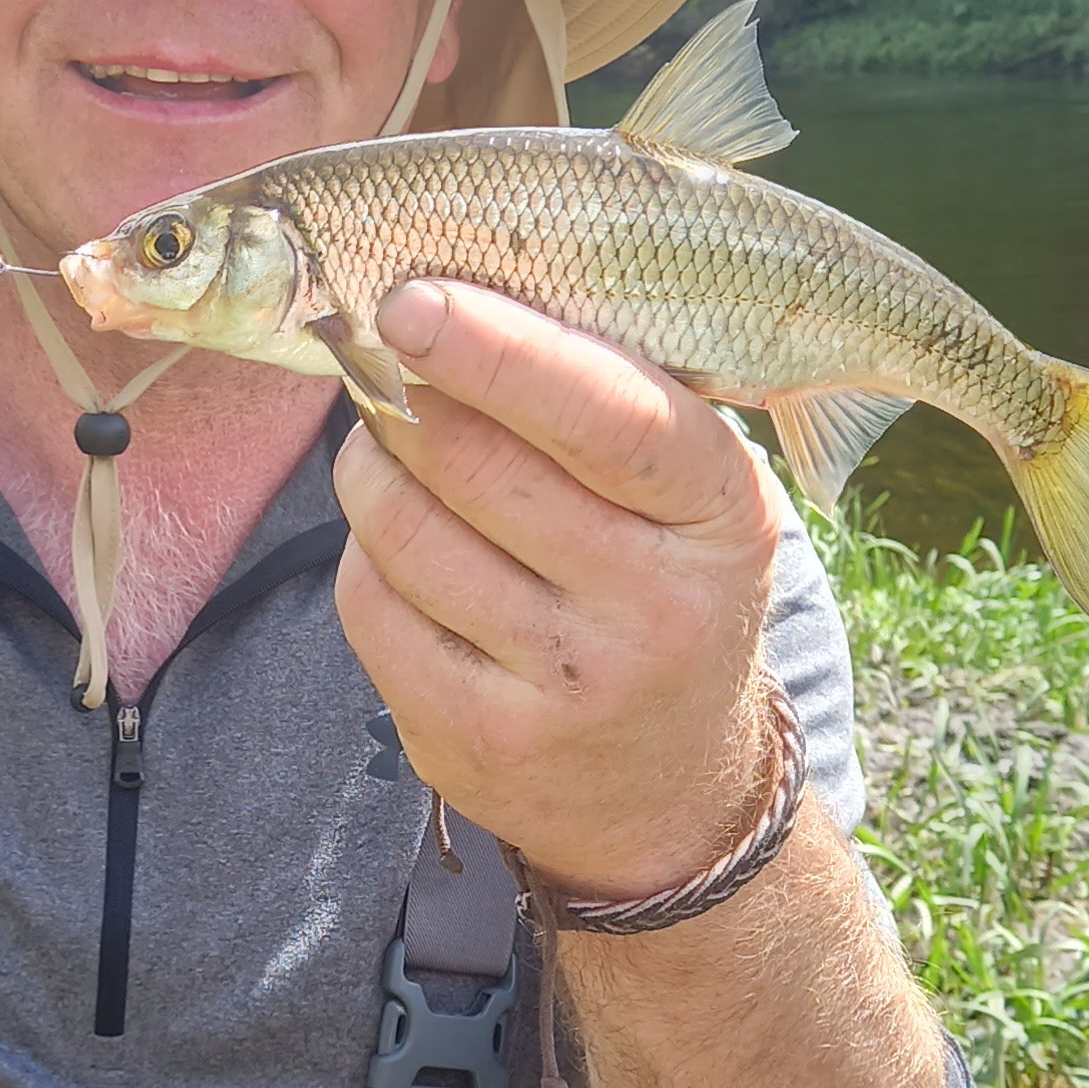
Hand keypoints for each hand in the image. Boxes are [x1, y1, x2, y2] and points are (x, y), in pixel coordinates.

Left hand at [331, 278, 779, 897]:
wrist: (667, 789)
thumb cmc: (664, 588)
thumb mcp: (694, 499)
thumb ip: (608, 402)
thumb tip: (448, 302)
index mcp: (723, 516)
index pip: (605, 414)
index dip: (496, 348)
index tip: (411, 299)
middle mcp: (654, 611)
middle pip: (476, 461)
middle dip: (406, 392)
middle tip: (386, 360)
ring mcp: (562, 688)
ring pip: (404, 527)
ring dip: (372, 464)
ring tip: (394, 447)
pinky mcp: (472, 740)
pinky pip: (368, 602)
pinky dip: (365, 551)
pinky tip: (402, 544)